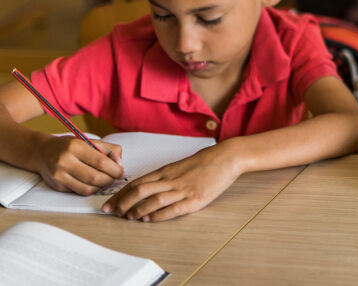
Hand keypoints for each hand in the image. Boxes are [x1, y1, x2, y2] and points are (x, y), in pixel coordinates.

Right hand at [34, 136, 123, 195]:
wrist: (42, 152)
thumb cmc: (71, 146)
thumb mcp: (90, 141)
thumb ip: (109, 150)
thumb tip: (120, 165)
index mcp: (76, 147)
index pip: (102, 162)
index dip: (115, 170)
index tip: (120, 172)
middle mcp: (65, 161)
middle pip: (95, 178)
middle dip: (109, 180)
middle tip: (113, 178)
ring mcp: (59, 175)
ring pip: (88, 189)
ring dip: (100, 187)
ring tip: (104, 180)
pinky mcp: (57, 186)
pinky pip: (79, 192)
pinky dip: (90, 189)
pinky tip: (92, 183)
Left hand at [102, 144, 240, 221]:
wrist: (227, 158)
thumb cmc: (205, 162)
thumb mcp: (180, 166)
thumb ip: (165, 176)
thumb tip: (148, 188)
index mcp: (166, 171)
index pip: (137, 182)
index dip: (120, 194)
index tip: (109, 203)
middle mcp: (171, 179)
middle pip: (140, 190)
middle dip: (123, 202)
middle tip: (112, 212)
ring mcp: (183, 189)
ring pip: (153, 199)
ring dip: (137, 210)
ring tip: (129, 217)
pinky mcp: (195, 198)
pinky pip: (173, 208)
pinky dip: (158, 215)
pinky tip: (150, 219)